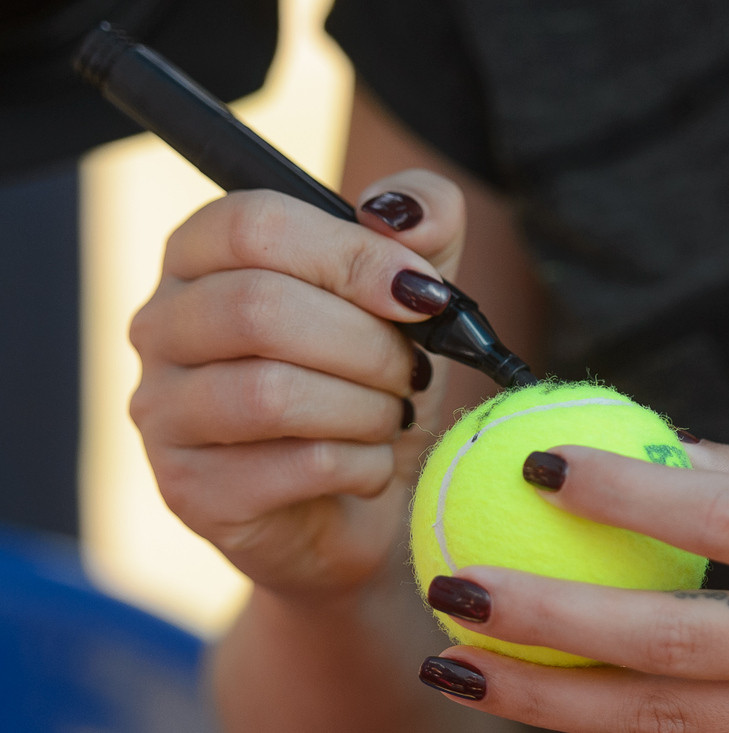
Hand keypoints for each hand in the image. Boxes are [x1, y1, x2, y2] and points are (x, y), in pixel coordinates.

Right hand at [130, 169, 465, 596]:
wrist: (363, 502)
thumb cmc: (374, 380)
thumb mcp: (413, 292)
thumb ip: (426, 223)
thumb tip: (401, 215)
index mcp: (204, 255)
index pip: (253, 224)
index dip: (352, 254)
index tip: (422, 293)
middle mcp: (163, 326)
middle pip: (258, 307)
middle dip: (368, 344)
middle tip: (413, 371)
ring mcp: (164, 413)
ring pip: (270, 393)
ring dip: (366, 408)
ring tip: (391, 416)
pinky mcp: (191, 491)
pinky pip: (296, 466)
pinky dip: (362, 465)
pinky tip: (369, 466)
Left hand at [419, 442, 728, 730]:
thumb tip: (662, 454)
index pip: (725, 520)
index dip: (624, 494)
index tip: (540, 462)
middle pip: (674, 649)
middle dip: (548, 627)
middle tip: (454, 592)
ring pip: (671, 726)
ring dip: (552, 705)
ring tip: (459, 669)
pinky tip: (547, 710)